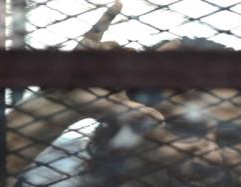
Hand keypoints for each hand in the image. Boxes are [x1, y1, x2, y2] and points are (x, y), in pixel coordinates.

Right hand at [61, 2, 161, 122]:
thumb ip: (139, 113)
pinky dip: (109, 15)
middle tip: (113, 73)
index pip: (149, 63)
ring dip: (106, 51)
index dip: (164, 52)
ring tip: (94, 68)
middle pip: (130, 52)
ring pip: (114, 44)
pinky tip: (121, 3)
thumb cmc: (89, 106)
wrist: (62, 99)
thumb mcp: (117, 109)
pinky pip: (101, 27)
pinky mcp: (89, 44)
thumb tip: (161, 121)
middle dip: (124, 57)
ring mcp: (103, 54)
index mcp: (126, 79)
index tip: (178, 40)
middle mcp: (116, 66)